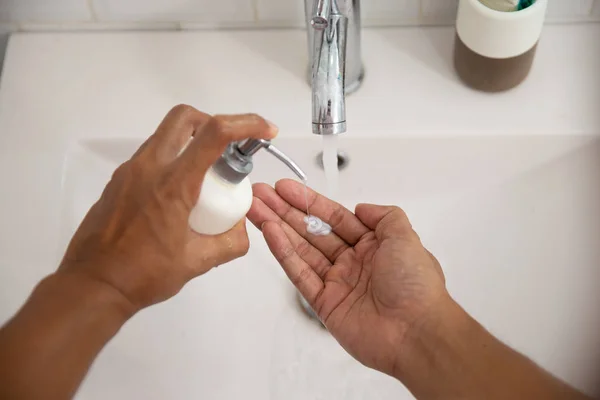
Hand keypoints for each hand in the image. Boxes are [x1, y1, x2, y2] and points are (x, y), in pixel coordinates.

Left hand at [59, 105, 276, 311]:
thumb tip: (242, 227)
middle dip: (214, 123)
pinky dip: (172, 162)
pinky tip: (176, 198)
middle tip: (226, 151)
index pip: (215, 134)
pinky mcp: (118, 181)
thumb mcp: (197, 262)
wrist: (92, 286)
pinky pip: (151, 156)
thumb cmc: (144, 275)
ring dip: (191, 143)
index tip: (266, 131)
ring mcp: (129, 171)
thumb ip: (230, 243)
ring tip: (203, 180)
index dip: (247, 124)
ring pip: (165, 136)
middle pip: (184, 117)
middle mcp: (149, 167)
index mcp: (173, 184)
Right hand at [248, 179, 449, 376]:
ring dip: (278, 228)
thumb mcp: (405, 236)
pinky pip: (300, 273)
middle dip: (285, 211)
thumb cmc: (415, 284)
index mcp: (372, 245)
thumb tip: (362, 207)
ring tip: (256, 210)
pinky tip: (270, 233)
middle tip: (261, 195)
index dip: (308, 201)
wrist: (415, 333)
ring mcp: (337, 283)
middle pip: (312, 230)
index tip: (285, 188)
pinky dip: (284, 253)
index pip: (334, 216)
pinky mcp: (324, 304)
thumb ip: (383, 216)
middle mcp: (353, 262)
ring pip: (301, 249)